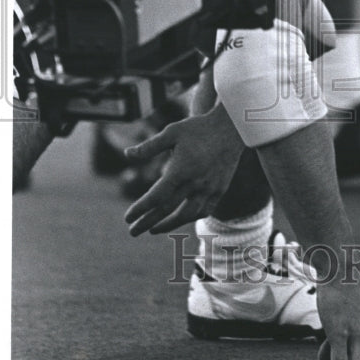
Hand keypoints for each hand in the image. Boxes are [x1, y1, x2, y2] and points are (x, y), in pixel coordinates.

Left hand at [123, 102, 243, 235]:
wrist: (232, 127)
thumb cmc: (199, 128)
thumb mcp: (171, 132)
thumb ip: (149, 147)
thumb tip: (126, 154)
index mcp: (180, 170)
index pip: (156, 197)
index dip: (141, 209)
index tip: (128, 217)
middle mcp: (195, 183)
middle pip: (168, 210)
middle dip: (148, 222)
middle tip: (132, 232)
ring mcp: (210, 188)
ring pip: (187, 215)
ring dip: (168, 225)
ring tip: (154, 229)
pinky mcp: (220, 189)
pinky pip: (204, 210)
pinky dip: (191, 218)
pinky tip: (181, 218)